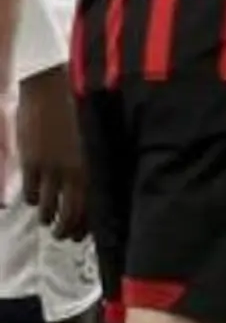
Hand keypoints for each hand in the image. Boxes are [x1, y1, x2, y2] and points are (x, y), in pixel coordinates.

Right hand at [14, 68, 82, 239]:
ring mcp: (50, 169)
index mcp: (94, 166)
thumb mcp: (96, 138)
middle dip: (67, 230)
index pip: (93, 207)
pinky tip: (35, 199)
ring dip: (48, 217)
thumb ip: (96, 163)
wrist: (50, 88)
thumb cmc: (79, 108)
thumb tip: (99, 186)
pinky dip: (33, 200)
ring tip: (48, 220)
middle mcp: (74, 172)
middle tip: (64, 235)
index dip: (87, 225)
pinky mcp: (30, 163)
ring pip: (47, 208)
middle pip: (70, 214)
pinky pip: (31, 193)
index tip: (84, 234)